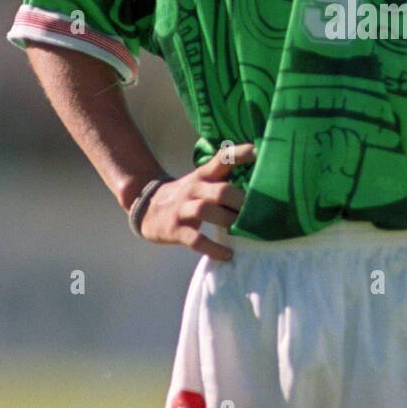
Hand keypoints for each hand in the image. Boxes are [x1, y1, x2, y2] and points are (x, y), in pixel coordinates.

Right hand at [138, 143, 254, 261]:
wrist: (146, 208)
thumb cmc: (186, 195)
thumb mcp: (201, 181)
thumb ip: (225, 176)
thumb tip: (260, 176)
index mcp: (203, 176)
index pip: (222, 159)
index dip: (240, 154)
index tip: (258, 152)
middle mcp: (194, 189)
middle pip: (220, 190)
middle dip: (240, 201)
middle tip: (256, 212)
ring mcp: (182, 209)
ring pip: (206, 210)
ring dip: (227, 220)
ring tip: (242, 231)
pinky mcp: (175, 230)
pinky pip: (195, 240)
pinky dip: (213, 248)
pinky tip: (228, 255)